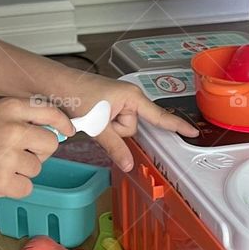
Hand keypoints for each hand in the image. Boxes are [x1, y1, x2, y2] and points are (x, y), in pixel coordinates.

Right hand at [0, 98, 74, 198]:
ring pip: (36, 169)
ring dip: (21, 172)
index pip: (51, 113)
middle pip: (50, 145)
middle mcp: (13, 129)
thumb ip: (20, 119)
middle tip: (15, 156)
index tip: (66, 132)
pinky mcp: (1, 180)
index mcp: (11, 108)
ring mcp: (8, 155)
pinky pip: (26, 188)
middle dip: (38, 153)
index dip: (62, 125)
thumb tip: (53, 134)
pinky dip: (13, 188)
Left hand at [53, 76, 196, 171]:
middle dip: (116, 131)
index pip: (159, 116)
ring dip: (107, 128)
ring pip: (121, 129)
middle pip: (133, 128)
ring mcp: (119, 101)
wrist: (55, 84)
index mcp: (132, 97)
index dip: (176, 126)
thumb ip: (114, 146)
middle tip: (97, 120)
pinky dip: (102, 124)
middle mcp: (129, 98)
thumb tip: (129, 165)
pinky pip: (113, 123)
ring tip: (91, 115)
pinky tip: (90, 116)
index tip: (193, 133)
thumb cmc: (76, 94)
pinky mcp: (109, 105)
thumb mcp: (96, 124)